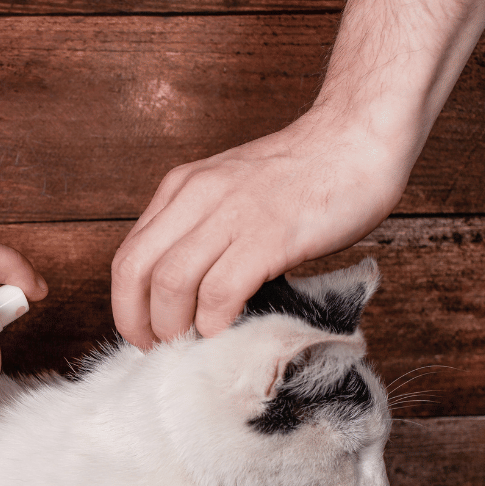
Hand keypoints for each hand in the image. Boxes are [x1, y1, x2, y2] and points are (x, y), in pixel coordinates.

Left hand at [111, 111, 408, 346]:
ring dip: (173, 326)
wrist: (358, 138)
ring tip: (190, 344)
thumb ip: (202, 230)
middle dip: (138, 321)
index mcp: (181, 188)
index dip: (127, 305)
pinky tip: (224, 329)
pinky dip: (213, 320)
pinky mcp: (269, 235)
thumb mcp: (230, 192)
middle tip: (159, 348)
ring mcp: (232, 214)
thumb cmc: (302, 175)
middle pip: (135, 271)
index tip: (144, 332)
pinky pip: (220, 290)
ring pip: (170, 282)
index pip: (128, 256)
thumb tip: (182, 294)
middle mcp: (197, 197)